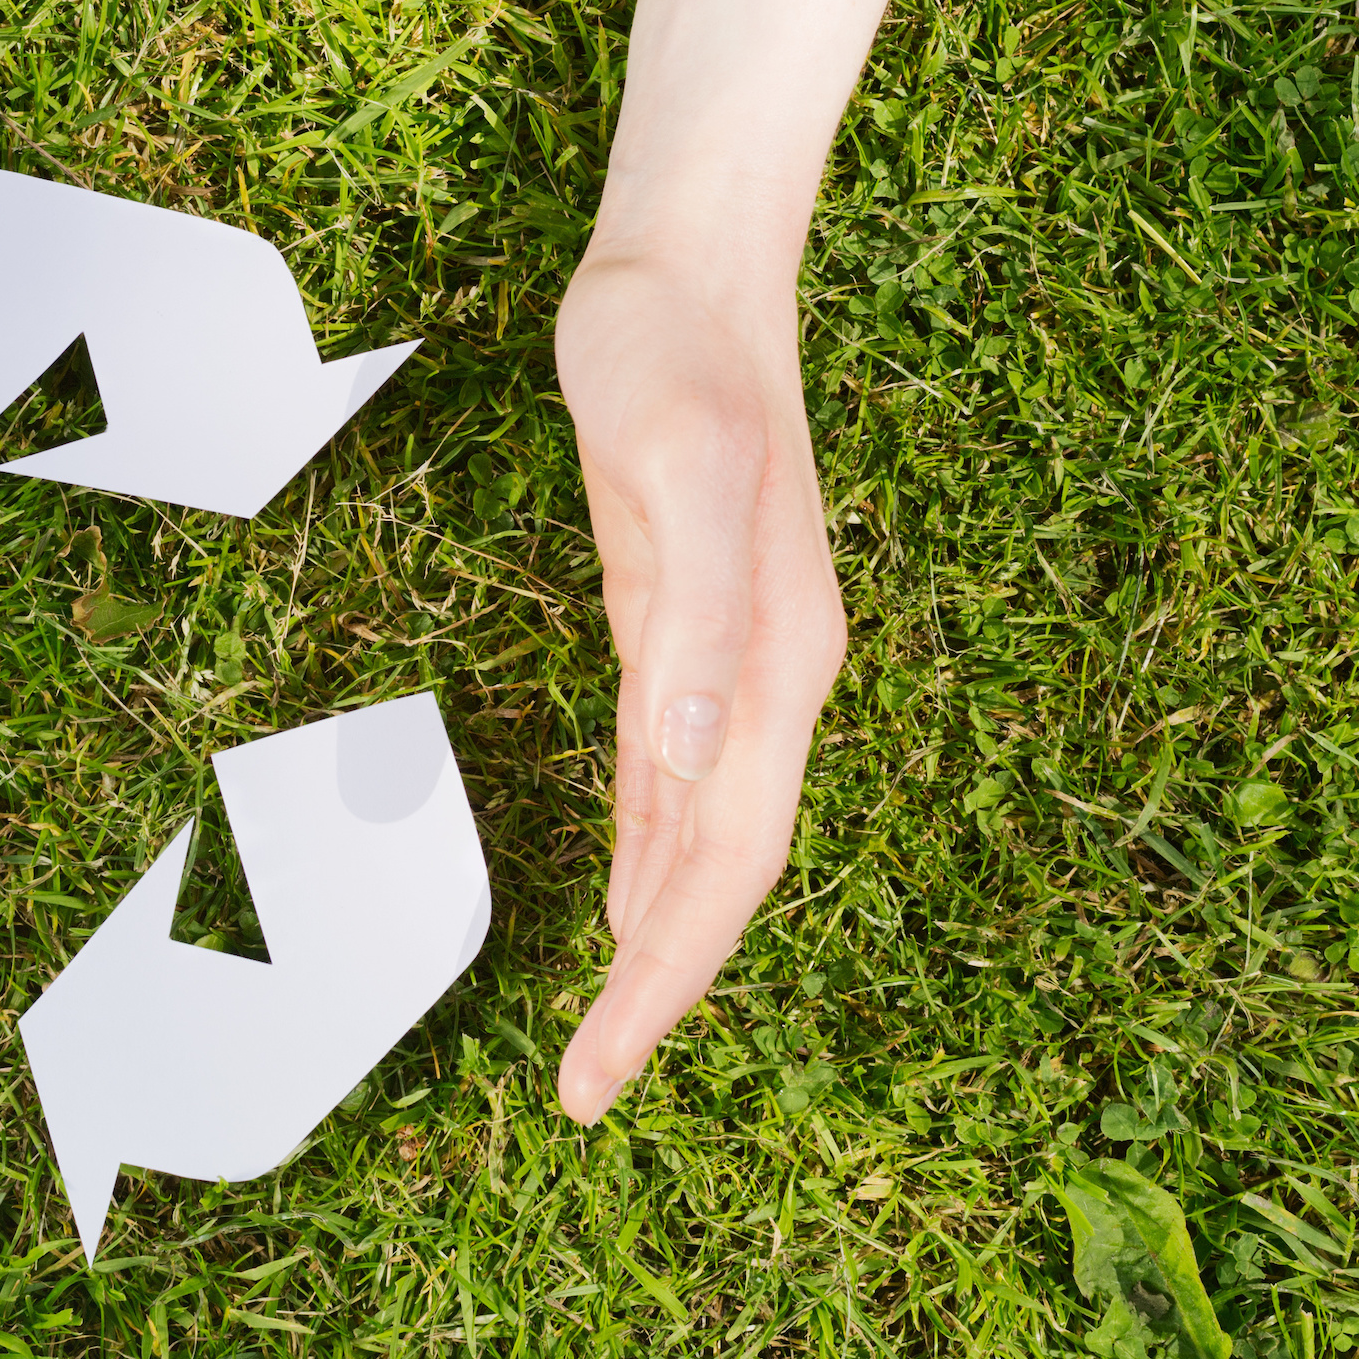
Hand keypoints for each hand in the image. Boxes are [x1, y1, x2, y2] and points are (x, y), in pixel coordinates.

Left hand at [552, 244, 846, 1121]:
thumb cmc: (678, 356)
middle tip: (582, 1091)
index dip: (669, 976)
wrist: (688, 267)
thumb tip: (701, 754)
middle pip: (720, 873)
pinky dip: (651, 851)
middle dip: (659, 989)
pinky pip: (673, 775)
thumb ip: (699, 616)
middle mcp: (765, 679)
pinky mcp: (681, 626)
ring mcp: (729, 658)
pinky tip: (631, 899)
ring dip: (658, 936)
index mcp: (776, 663)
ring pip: (701, 837)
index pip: (726, 862)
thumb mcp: (678, 469)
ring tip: (605, 1031)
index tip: (602, 1070)